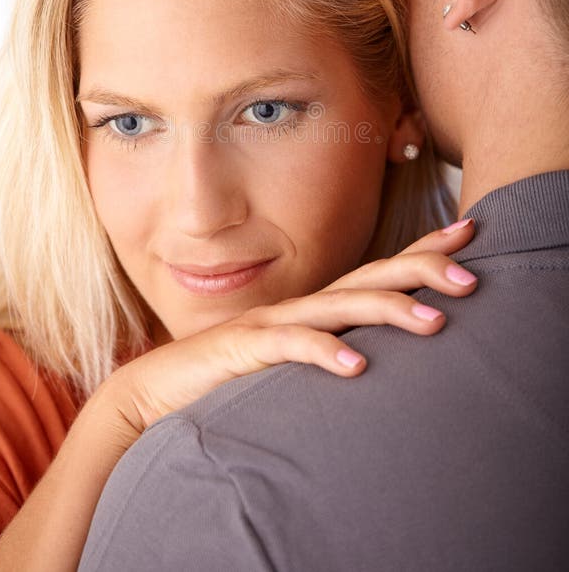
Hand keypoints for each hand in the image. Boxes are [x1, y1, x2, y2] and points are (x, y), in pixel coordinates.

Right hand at [100, 220, 475, 434]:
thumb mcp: (287, 361)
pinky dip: (324, 352)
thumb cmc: (225, 375)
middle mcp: (298, 306)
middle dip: (421, 269)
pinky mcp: (243, 349)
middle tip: (471, 274)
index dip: (420, 250)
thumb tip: (374, 353)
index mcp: (312, 306)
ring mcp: (271, 324)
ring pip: (338, 307)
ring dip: (388, 311)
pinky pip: (290, 348)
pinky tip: (356, 365)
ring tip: (433, 322)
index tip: (467, 234)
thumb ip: (324, 349)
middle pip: (368, 278)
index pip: (376, 270)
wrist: (154, 391)